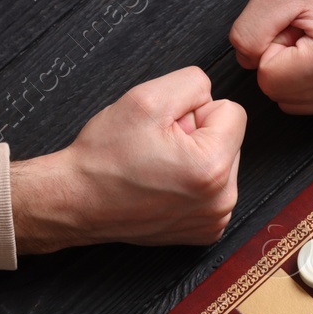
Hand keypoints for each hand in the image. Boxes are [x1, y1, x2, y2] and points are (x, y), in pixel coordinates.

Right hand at [10, 67, 245, 252]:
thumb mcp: (145, 98)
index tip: (168, 128)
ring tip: (158, 167)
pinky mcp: (206, 231)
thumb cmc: (105, 157)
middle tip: (158, 149)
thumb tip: (211, 95)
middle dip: (197, 136)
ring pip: (221, 164)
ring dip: (195, 159)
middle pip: (229, 140)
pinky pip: (213, 190)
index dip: (196, 111)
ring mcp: (215, 219)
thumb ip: (192, 83)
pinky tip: (163, 187)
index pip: (232, 112)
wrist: (79, 200)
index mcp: (213, 167)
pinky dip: (192, 184)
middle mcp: (222, 200)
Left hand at [230, 0, 312, 113]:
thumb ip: (248, 33)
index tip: (291, 22)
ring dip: (296, 69)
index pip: (269, 81)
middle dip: (284, 60)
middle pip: (283, 94)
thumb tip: (247, 63)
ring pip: (296, 101)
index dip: (270, 46)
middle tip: (302, 27)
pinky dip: (311, 75)